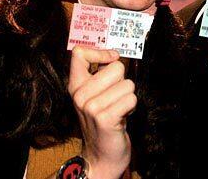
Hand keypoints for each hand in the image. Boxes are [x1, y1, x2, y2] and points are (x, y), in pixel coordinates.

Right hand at [68, 46, 136, 178]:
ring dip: (128, 96)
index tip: (111, 59)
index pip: (79, 54)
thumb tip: (114, 56)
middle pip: (115, 67)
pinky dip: (132, 106)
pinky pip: (131, 98)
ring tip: (118, 108)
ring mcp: (91, 107)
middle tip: (115, 98)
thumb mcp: (94, 95)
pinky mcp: (104, 118)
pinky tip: (122, 116)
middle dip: (122, 81)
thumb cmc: (103, 121)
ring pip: (127, 84)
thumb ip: (100, 75)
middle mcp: (80, 95)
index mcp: (75, 85)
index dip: (100, 52)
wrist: (101, 155)